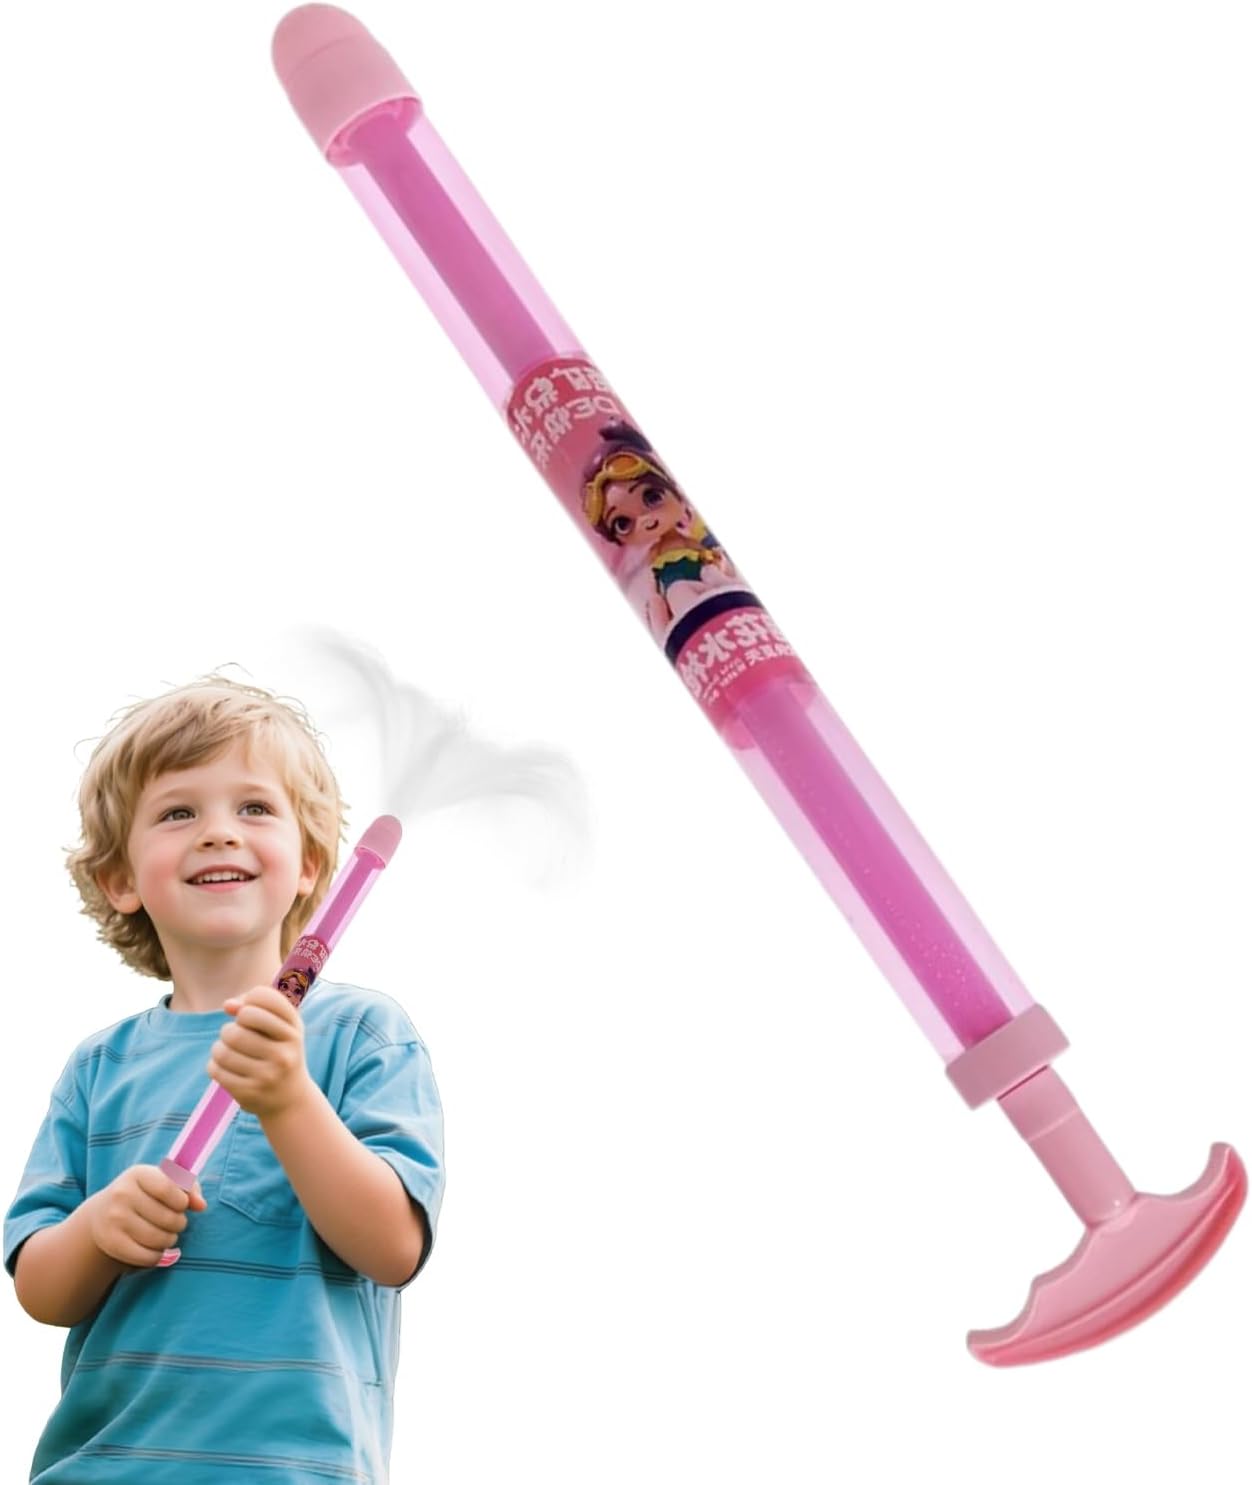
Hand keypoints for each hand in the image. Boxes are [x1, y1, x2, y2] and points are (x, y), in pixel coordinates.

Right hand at [89, 1164, 206, 1268]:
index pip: (168, 1188)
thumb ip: (188, 1188)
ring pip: (159, 1239)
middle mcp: (122, 1194)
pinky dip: (158, 1256)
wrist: (101, 1213)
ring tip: (168, 1235)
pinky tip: (157, 1249)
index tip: (181, 1204)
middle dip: (180, 1223)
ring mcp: (114, 1219)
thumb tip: (201, 1205)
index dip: (182, 1201)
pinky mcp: (111, 1243)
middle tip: (176, 1223)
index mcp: (138, 1174)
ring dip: (170, 1240)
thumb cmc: (144, 1194)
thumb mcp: (162, 1181)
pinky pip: (146, 1257)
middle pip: (168, 1217)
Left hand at [209, 984, 311, 1119]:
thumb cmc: (281, 1052)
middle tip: (235, 1037)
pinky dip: (215, 1065)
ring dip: (219, 1047)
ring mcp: (267, 1076)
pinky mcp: (249, 1093)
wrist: (291, 1099)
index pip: (262, 997)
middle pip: (239, 1023)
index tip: (249, 1013)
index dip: (249, 1000)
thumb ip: (255, 1007)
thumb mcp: (281, 1027)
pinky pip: (215, 1069)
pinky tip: (226, 1068)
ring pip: (222, 1049)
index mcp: (294, 1031)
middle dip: (231, 1027)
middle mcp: (284, 1053)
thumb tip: (228, 1005)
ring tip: (229, 1052)